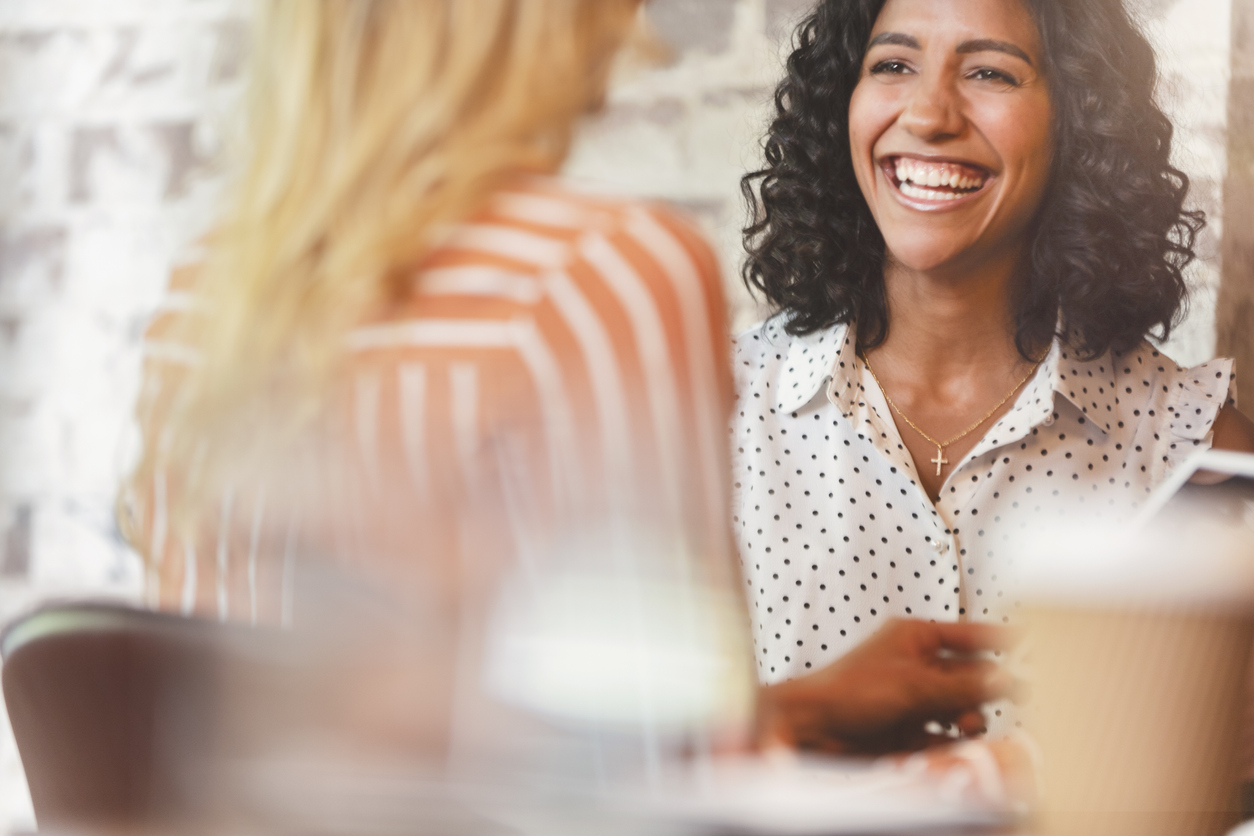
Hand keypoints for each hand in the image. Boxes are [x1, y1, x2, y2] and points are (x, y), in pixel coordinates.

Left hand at [756, 618, 1020, 754]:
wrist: (810, 730)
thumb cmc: (847, 692)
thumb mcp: (915, 685)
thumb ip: (967, 684)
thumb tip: (1012, 679)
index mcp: (915, 637)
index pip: (971, 634)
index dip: (1002, 642)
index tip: (1034, 650)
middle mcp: (917, 665)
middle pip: (971, 677)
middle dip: (983, 692)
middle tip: (999, 703)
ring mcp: (913, 698)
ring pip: (961, 710)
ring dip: (967, 721)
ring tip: (961, 730)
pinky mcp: (908, 730)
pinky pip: (944, 736)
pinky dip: (949, 744)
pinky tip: (946, 748)